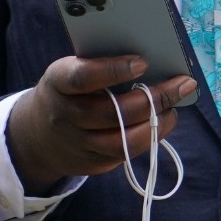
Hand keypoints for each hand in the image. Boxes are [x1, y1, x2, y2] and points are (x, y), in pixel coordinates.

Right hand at [6, 55, 196, 194]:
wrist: (36, 136)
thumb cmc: (67, 91)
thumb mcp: (70, 70)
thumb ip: (100, 65)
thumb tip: (153, 57)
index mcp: (58, 83)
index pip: (83, 77)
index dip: (113, 70)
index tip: (143, 62)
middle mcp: (66, 116)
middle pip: (114, 112)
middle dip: (154, 98)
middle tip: (183, 84)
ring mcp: (78, 144)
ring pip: (123, 140)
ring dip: (158, 123)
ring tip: (175, 107)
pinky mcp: (92, 163)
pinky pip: (126, 153)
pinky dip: (149, 137)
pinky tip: (163, 122)